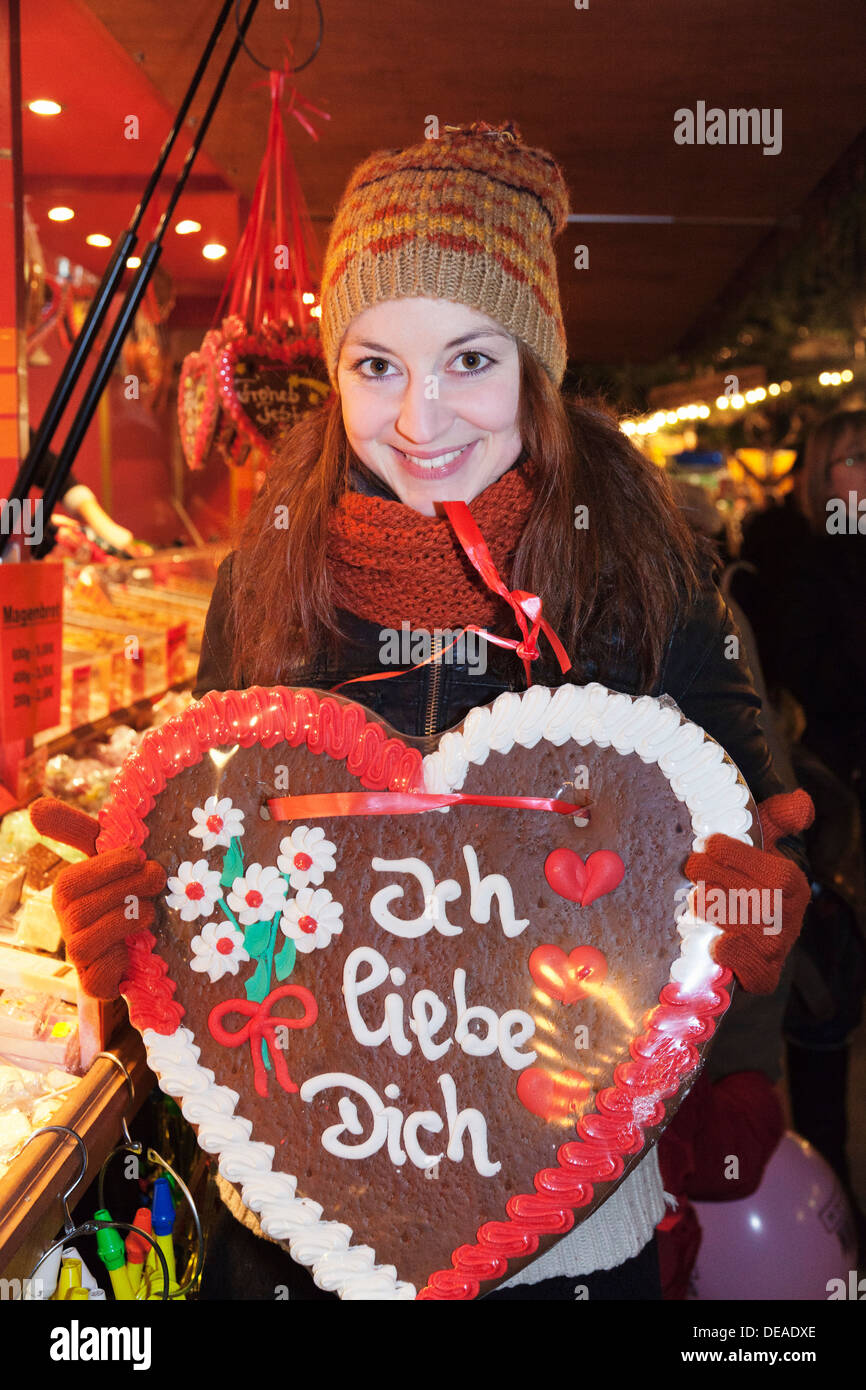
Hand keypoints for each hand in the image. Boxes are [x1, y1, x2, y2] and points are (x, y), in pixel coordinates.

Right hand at [29, 797, 166, 999]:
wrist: (144, 944)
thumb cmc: (125, 889)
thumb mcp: (108, 857)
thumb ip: (76, 829)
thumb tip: (35, 806)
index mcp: (67, 890)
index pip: (73, 880)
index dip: (107, 867)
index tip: (138, 855)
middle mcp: (66, 922)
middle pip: (85, 909)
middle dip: (127, 889)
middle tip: (158, 876)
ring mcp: (78, 954)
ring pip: (90, 940)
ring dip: (128, 919)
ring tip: (151, 909)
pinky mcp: (93, 982)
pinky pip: (97, 975)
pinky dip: (118, 961)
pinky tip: (134, 948)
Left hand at [683, 789, 814, 994]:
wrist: (737, 921)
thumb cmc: (745, 874)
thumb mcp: (759, 840)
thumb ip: (777, 817)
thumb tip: (802, 799)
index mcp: (793, 886)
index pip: (776, 875)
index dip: (742, 858)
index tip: (710, 842)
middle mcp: (790, 919)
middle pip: (761, 903)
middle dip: (722, 880)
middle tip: (692, 865)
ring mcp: (777, 950)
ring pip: (756, 937)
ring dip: (722, 914)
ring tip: (696, 896)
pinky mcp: (763, 976)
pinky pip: (759, 976)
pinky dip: (738, 962)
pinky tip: (716, 945)